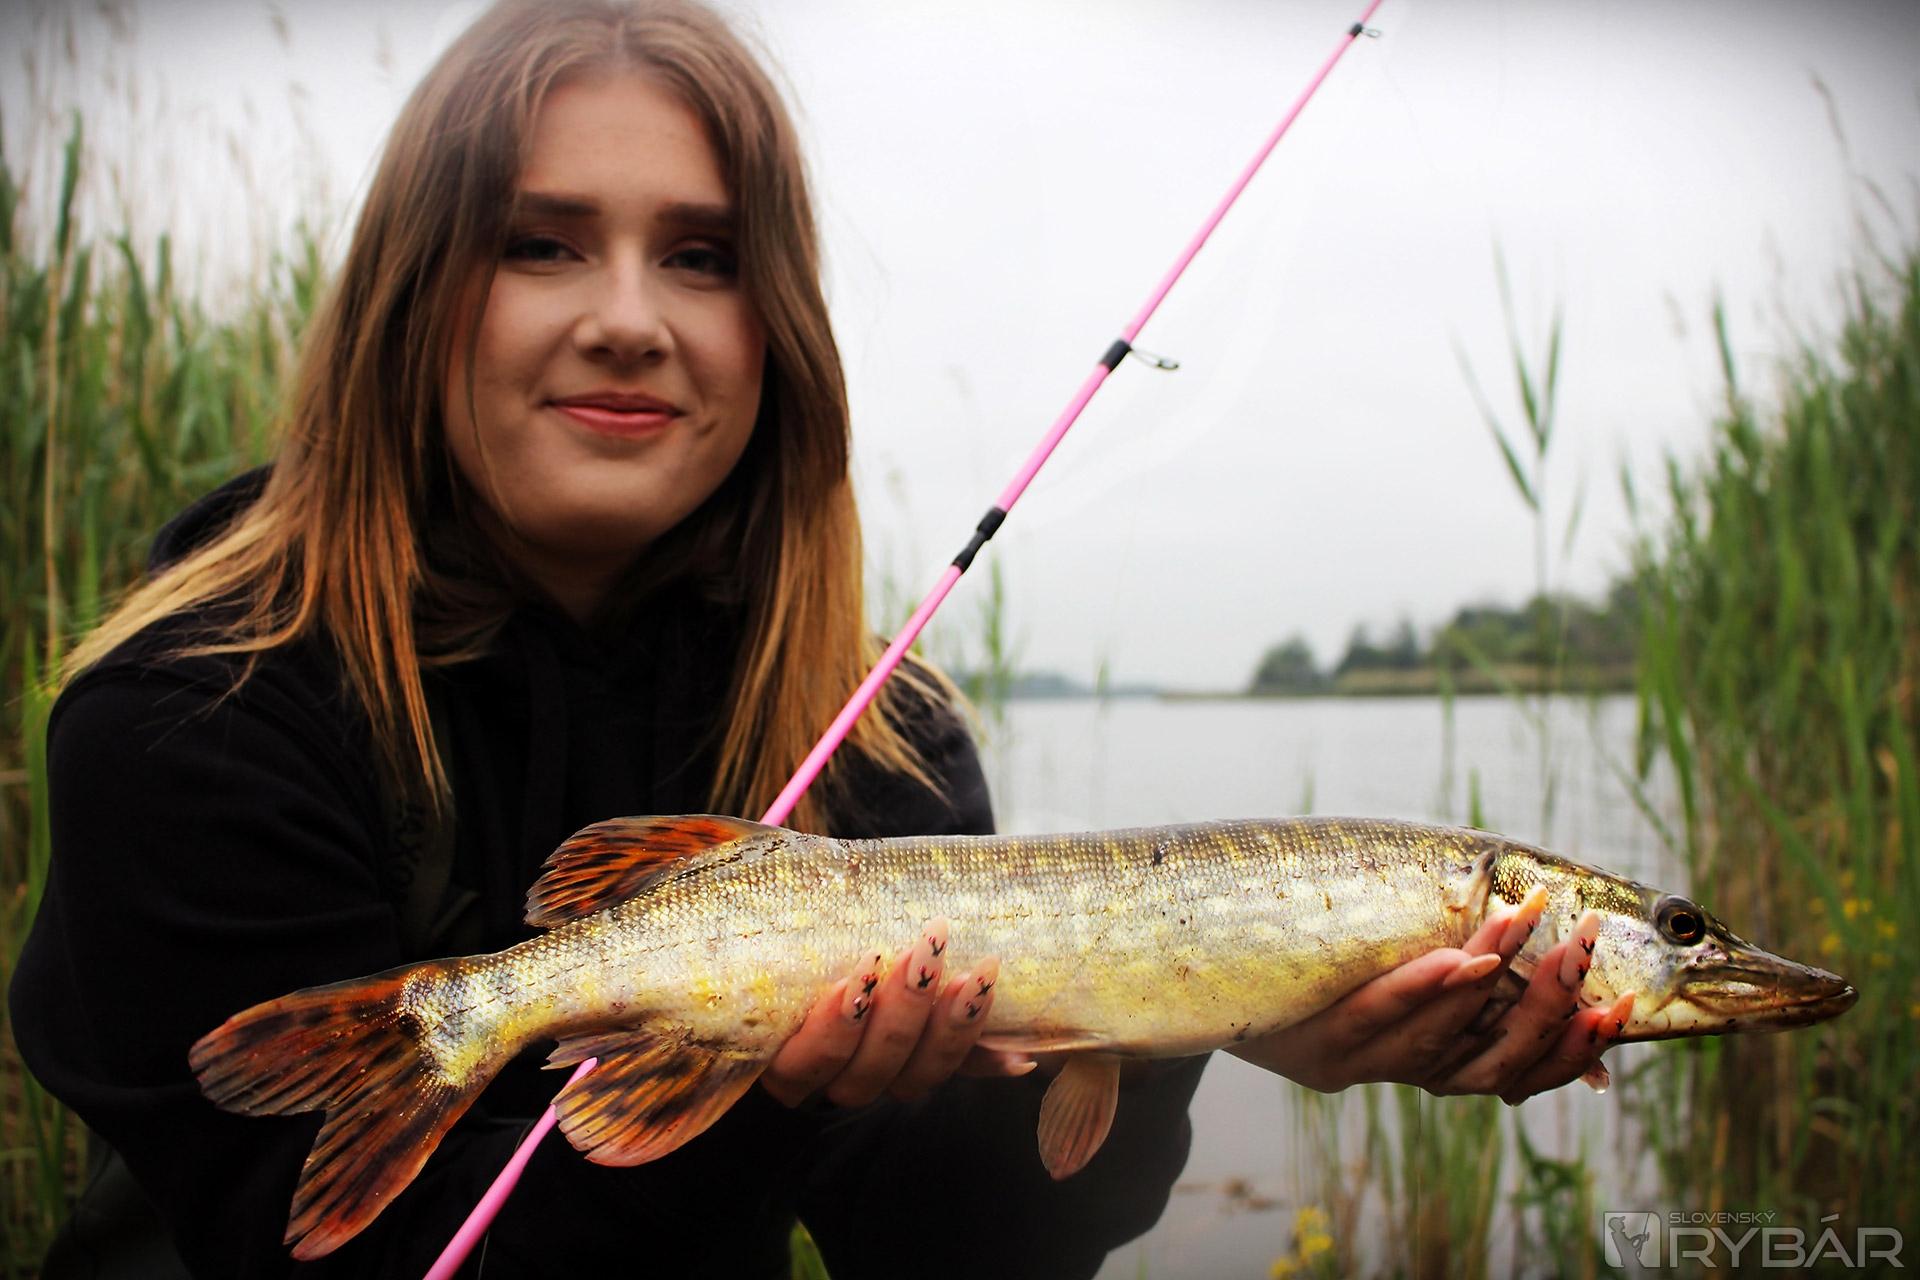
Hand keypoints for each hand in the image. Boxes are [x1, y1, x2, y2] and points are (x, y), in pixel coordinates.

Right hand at [760, 918, 1035, 1107]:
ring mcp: (883, 1075)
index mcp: (780, 1054)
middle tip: (925, 950)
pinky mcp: (928, 1062)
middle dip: (902, 1015)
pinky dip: (989, 1060)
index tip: (858, 974)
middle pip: (865, 1077)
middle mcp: (831, 1078)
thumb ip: (772, 901)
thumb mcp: (782, 912)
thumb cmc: (798, 919)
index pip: (800, 1067)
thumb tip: (725, 860)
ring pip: (914, 1080)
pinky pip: (962, 1073)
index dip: (833, 1031)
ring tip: (977, 973)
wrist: (845, 920)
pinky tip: (1022, 1054)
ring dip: (950, 1031)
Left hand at [1228, 891, 1634, 1104]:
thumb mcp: (1378, 975)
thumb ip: (1451, 969)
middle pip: (1490, 1061)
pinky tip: (1460, 958)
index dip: (1571, 1050)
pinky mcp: (1313, 1044)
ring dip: (1492, 975)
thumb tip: (1526, 934)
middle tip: (1584, 946)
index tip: (1622, 1010)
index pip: (1516, 1073)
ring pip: (1441, 1034)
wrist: (1193, 988)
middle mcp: (1396, 1072)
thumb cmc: (1304, 964)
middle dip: (1546, 1006)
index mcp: (1424, 1064)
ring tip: (1530, 923)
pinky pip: (1379, 1014)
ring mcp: (1355, 1061)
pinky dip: (1425, 988)